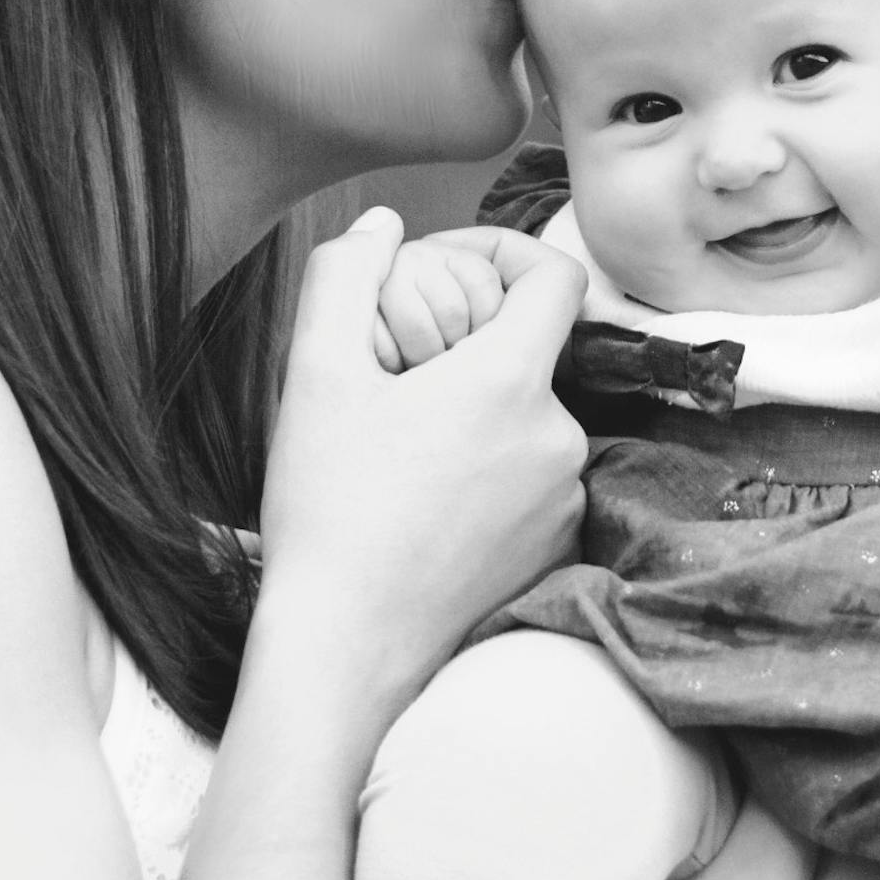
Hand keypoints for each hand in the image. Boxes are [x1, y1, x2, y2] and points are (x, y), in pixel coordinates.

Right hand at [253, 209, 586, 724]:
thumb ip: (342, 277)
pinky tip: (424, 503)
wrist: (346, 653)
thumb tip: (382, 226)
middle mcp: (559, 437)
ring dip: (475, 416)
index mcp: (512, 383)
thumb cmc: (328, 513)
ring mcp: (565, 500)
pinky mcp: (557, 550)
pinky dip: (488, 475)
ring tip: (399, 450)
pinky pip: (530, 482)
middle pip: (528, 353)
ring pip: (525, 420)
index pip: (557, 277)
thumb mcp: (314, 376)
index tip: (451, 269)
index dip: (506, 253)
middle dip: (467, 347)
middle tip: (392, 376)